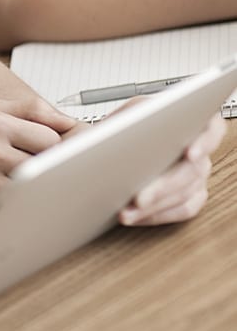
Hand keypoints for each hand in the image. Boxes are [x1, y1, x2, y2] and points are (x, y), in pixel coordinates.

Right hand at [0, 97, 75, 227]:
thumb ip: (29, 110)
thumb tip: (70, 122)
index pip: (52, 139)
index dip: (53, 151)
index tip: (47, 157)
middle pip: (49, 166)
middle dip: (47, 173)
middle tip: (34, 176)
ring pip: (36, 192)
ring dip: (34, 195)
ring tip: (22, 193)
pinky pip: (16, 215)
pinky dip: (18, 214)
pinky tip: (8, 209)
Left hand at [118, 110, 224, 225]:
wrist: (120, 140)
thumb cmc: (127, 123)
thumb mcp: (128, 113)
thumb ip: (135, 118)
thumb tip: (123, 133)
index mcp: (191, 122)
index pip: (212, 129)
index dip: (204, 142)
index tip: (189, 154)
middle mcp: (200, 151)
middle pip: (190, 171)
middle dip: (161, 187)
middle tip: (139, 198)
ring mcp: (199, 174)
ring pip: (183, 194)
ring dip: (153, 207)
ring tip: (127, 212)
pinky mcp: (195, 194)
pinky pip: (183, 209)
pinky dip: (157, 215)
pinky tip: (137, 217)